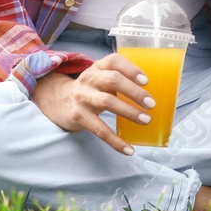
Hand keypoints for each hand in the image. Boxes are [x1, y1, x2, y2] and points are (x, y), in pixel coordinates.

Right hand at [29, 52, 156, 154]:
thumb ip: (119, 79)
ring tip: (146, 120)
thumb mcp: (100, 77)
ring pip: (107, 102)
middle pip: (113, 80)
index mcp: (97, 67)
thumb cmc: (90, 89)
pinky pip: (99, 130)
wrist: (59, 101)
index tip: (146, 81)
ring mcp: (82, 98)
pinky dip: (115, 141)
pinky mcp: (78, 116)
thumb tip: (150, 94)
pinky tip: (128, 149)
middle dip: (134, 92)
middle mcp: (88, 79)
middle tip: (151, 104)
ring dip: (129, 112)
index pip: (114, 61)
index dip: (131, 69)